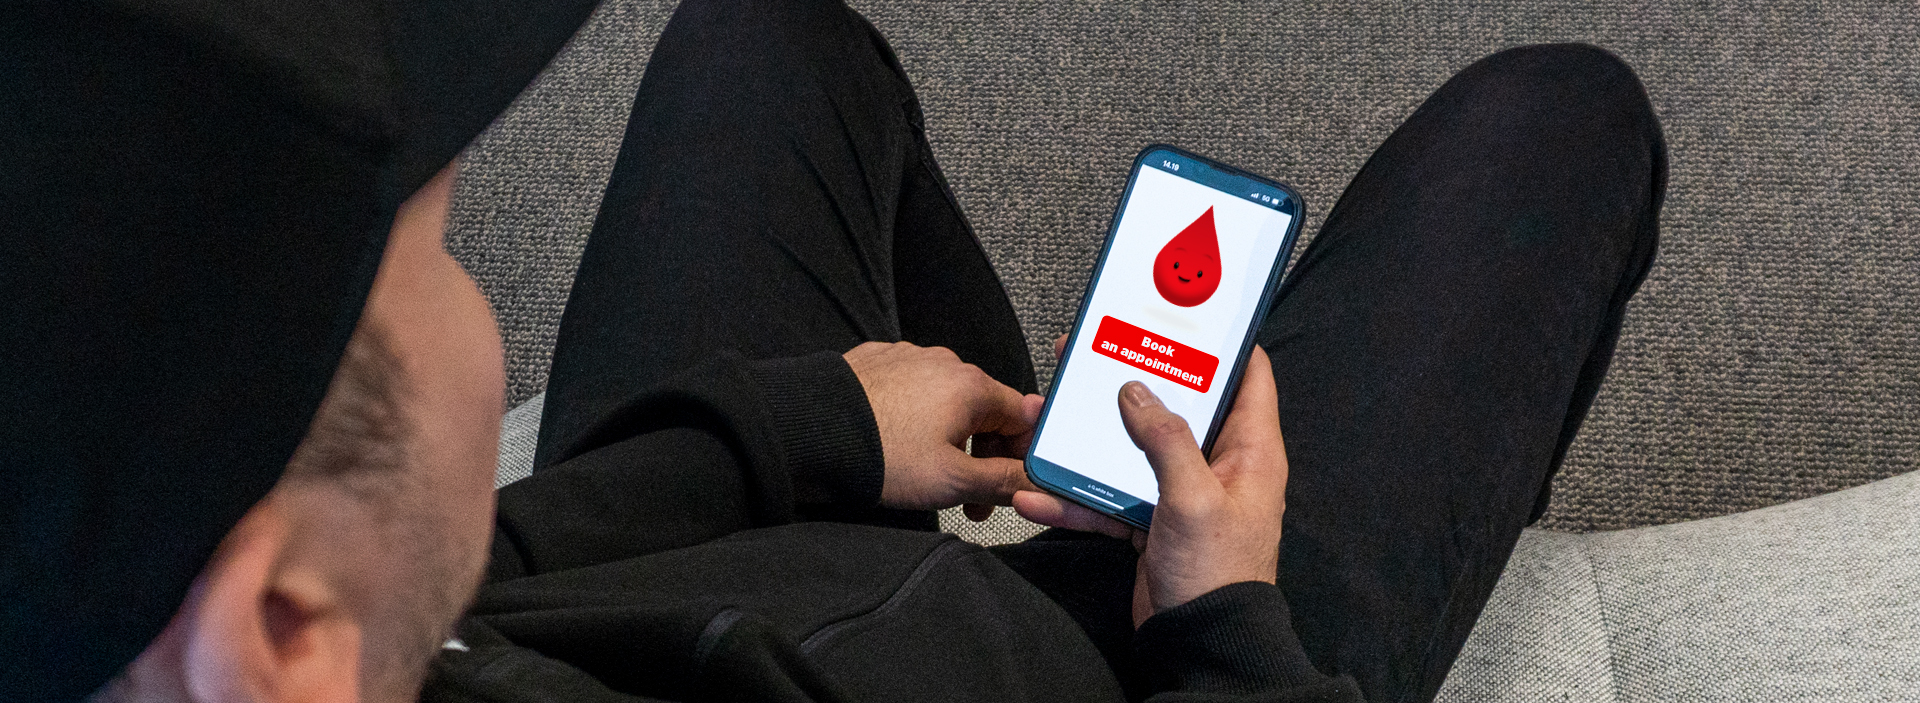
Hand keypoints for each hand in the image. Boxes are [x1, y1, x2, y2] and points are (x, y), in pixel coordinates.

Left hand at [843, 341, 1044, 515]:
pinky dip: (914, 419)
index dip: (1020, 457)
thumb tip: (1037, 483)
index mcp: (972, 386)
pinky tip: (897, 446)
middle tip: (970, 501)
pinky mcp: (877, 362)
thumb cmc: (880, 456)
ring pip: (947, 402)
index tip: (1009, 486)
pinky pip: (911, 391)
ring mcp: (909, 358)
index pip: (1023, 417)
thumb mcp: (953, 481)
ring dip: (950, 440)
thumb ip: (1004, 481)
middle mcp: (945, 362)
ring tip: (929, 477)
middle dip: (983, 457)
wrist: (809, 433)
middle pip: (984, 411)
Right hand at [1014, 343, 1287, 626]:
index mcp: (1250, 451)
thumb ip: (1165, 440)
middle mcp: (1219, 466)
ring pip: (1133, 452)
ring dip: (1093, 442)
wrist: (1201, 644)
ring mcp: (1182, 494)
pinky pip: (1110, 499)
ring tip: (1054, 417)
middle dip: (1135, 384)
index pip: (1248, 378)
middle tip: (1097, 354)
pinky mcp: (1152, 523)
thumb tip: (1136, 392)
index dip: (1223, 342)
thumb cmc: (1217, 572)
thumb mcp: (1193, 498)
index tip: (1189, 312)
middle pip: (1176, 408)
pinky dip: (1077, 497)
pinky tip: (1040, 492)